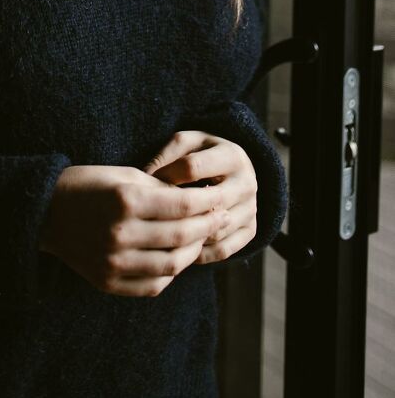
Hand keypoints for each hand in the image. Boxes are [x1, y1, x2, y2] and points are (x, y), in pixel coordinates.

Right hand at [38, 164, 230, 296]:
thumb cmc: (87, 185)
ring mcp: (113, 262)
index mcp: (125, 200)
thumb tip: (198, 200)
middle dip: (207, 226)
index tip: (219, 199)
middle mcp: (120, 233)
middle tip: (219, 219)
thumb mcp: (124, 175)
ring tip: (200, 239)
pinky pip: (153, 285)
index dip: (207, 204)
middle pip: (181, 236)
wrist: (44, 212)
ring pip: (172, 264)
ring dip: (193, 252)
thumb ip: (160, 188)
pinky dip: (171, 273)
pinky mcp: (107, 281)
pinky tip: (177, 259)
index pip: (183, 206)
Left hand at [143, 131, 257, 263]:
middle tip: (151, 215)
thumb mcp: (186, 143)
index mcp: (231, 155)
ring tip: (161, 233)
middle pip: (208, 203)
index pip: (193, 167)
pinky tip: (177, 249)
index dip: (165, 175)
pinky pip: (223, 250)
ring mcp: (251, 209)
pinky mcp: (251, 230)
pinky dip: (199, 254)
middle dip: (176, 210)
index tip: (147, 182)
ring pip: (215, 231)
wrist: (233, 170)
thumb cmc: (201, 154)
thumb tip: (146, 178)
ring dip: (187, 236)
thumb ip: (167, 155)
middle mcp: (247, 182)